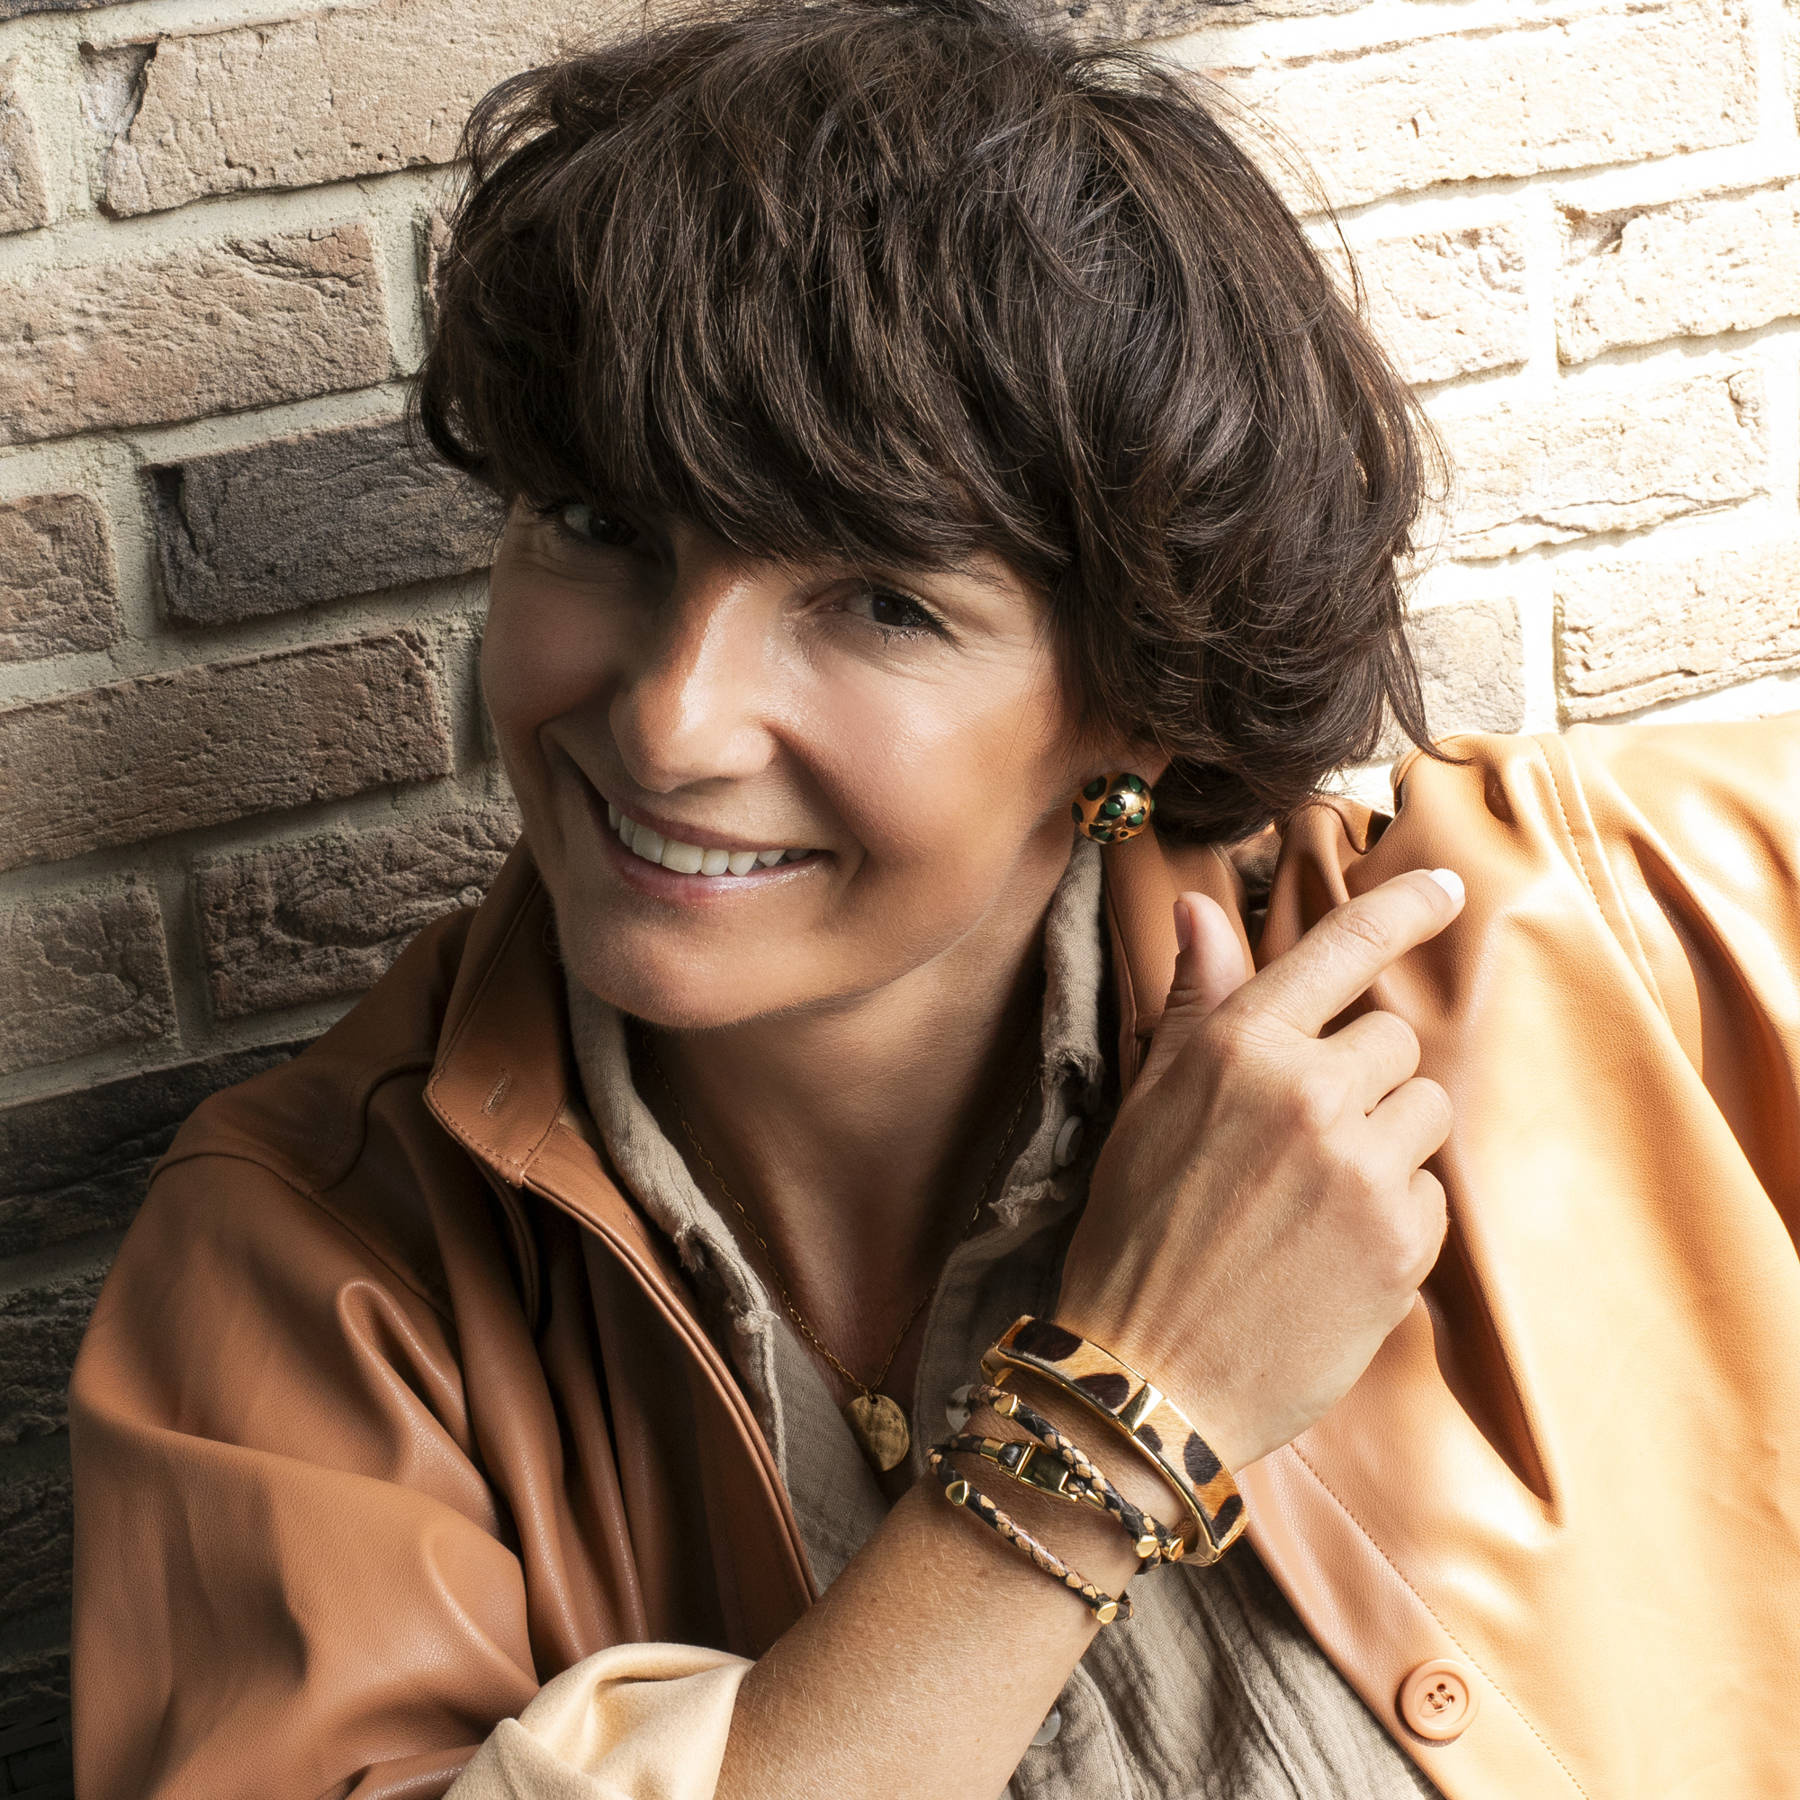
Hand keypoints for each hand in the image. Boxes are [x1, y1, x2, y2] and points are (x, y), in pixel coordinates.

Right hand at [1055, 867, 1464, 1473]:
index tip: (1446, 887)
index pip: (1341, 947)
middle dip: (1360, 1076)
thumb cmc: (1134, 1237)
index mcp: (1238, 1048)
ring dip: (1387, 1139)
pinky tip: (1332, 1249)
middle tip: (1300, 1139)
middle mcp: (1308, 1093)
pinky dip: (1396, 1212)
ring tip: (1316, 1197)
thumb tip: (1201, 908)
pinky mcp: (1402, 1242)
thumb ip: (1194, 1004)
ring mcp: (1362, 1168)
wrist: (1147, 1380)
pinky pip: (1432, 1191)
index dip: (1401, 906)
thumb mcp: (1145, 1106)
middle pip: (1392, 1038)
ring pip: (1424, 1110)